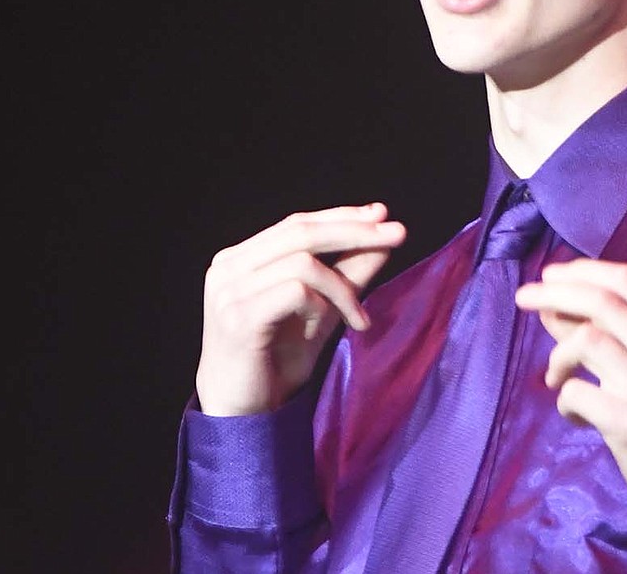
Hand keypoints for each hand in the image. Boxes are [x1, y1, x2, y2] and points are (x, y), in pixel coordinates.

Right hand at [195, 202, 405, 415]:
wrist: (241, 412)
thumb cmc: (277, 359)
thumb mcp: (321, 309)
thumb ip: (347, 273)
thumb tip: (383, 237)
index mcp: (241, 257)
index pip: (297, 223)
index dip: (341, 216)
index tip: (382, 214)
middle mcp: (228, 266)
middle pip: (301, 231)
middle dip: (355, 231)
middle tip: (397, 234)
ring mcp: (229, 289)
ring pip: (303, 261)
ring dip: (342, 287)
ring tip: (359, 316)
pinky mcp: (239, 315)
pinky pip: (296, 291)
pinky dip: (323, 304)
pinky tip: (329, 325)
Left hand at [515, 259, 626, 547]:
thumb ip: (606, 332)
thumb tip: (551, 304)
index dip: (582, 271)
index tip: (550, 273)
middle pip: (603, 302)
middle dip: (554, 292)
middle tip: (523, 296)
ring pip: (586, 341)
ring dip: (557, 357)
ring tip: (556, 378)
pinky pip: (575, 391)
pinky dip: (564, 399)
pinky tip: (574, 415)